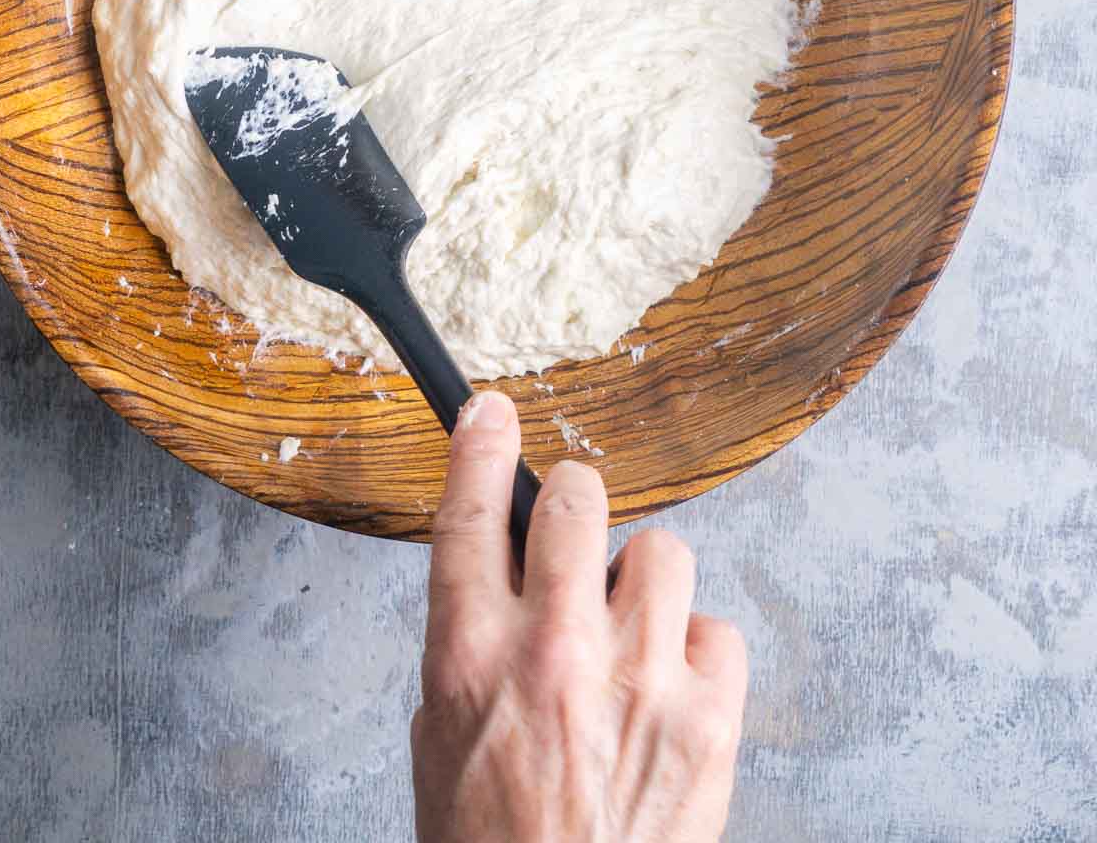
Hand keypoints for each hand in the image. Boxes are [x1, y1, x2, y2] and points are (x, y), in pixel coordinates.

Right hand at [412, 390, 746, 842]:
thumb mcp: (439, 744)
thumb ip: (469, 649)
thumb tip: (501, 578)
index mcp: (472, 657)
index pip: (472, 514)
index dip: (483, 446)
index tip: (492, 413)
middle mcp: (556, 652)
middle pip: (577, 499)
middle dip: (572, 500)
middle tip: (571, 531)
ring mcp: (642, 682)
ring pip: (660, 552)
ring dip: (639, 584)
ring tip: (626, 637)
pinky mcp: (711, 722)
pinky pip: (719, 630)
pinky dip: (696, 654)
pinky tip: (671, 694)